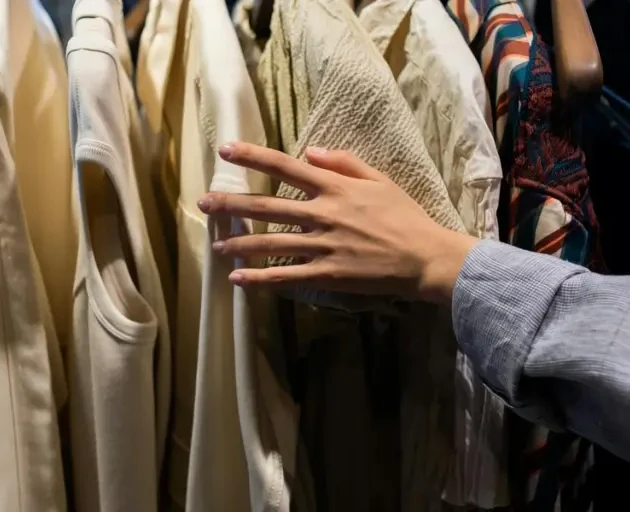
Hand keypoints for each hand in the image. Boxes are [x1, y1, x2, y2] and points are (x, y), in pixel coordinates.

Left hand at [197, 142, 477, 304]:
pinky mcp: (327, 274)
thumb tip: (311, 151)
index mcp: (334, 188)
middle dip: (232, 204)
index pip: (285, 166)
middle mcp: (323, 214)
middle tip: (204, 202)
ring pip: (271, 244)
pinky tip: (237, 278)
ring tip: (216, 244)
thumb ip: (345, 163)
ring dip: (240, 243)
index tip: (226, 150)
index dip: (253, 157)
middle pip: (268, 206)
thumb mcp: (380, 179)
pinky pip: (286, 276)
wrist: (425, 257)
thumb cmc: (406, 216)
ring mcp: (323, 245)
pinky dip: (259, 278)